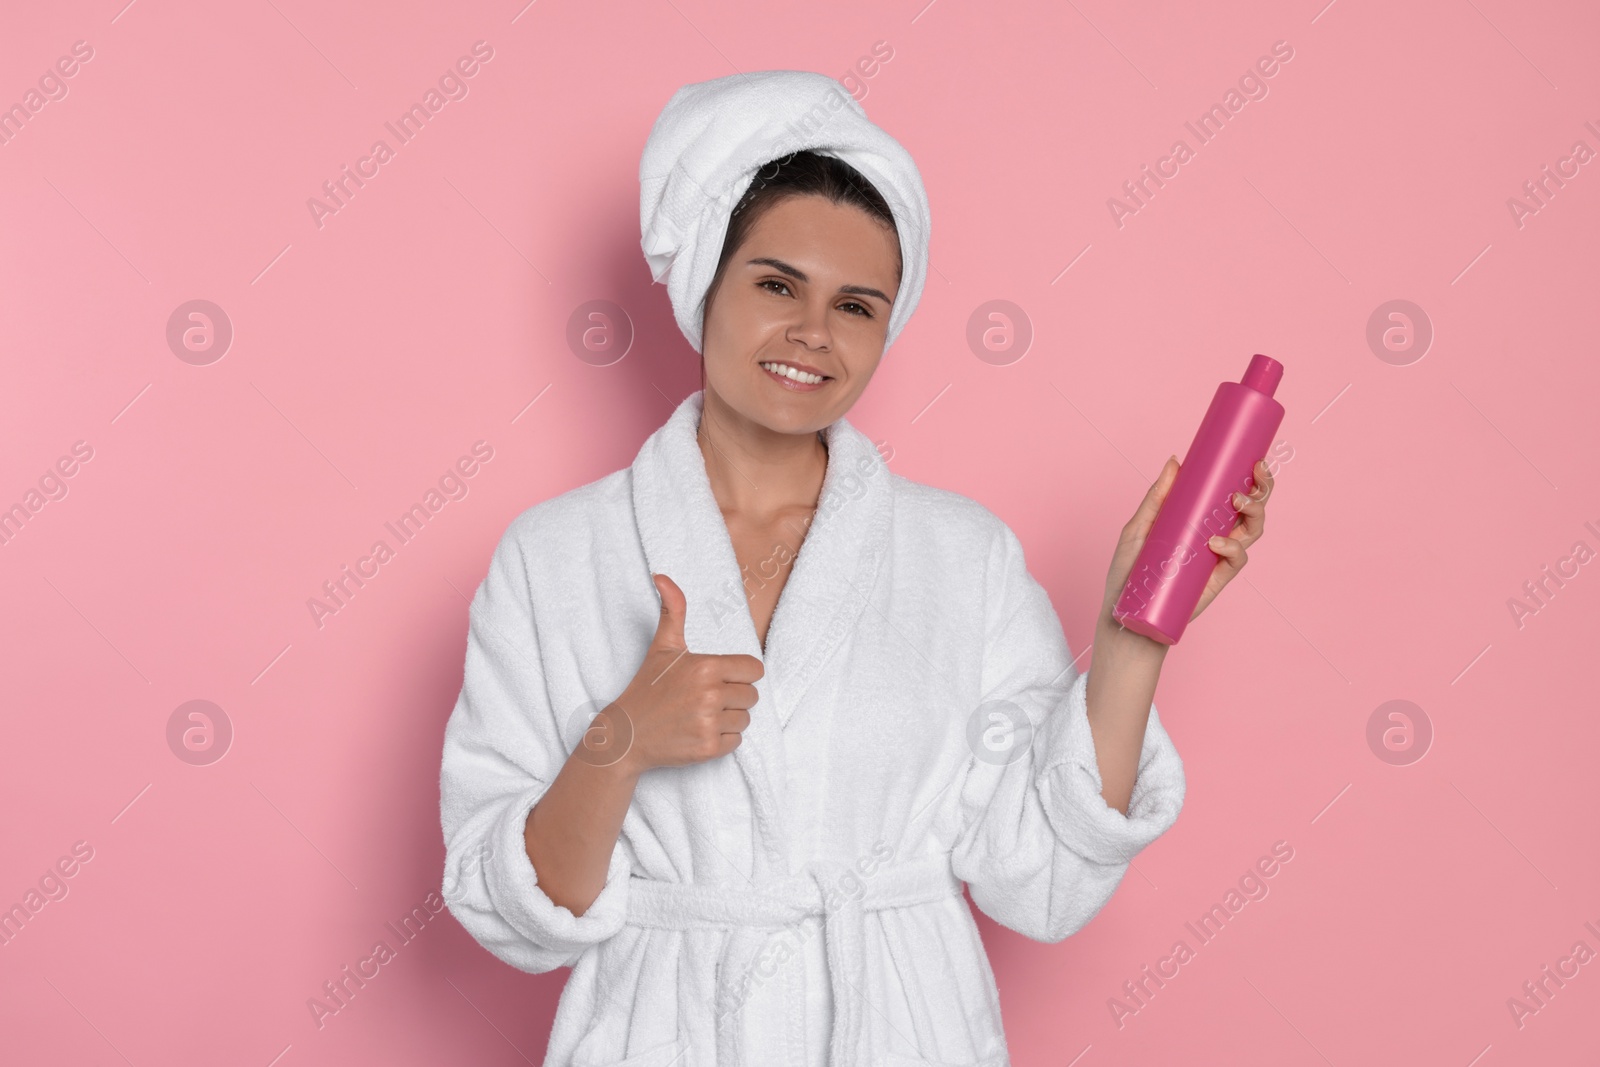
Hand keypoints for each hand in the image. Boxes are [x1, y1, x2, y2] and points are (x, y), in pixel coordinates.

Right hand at [596, 573, 763, 774]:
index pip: (754, 670)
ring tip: (699, 716)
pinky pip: (737, 742)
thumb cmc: (647, 688)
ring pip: (745, 719)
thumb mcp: (662, 647)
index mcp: (706, 667)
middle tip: (703, 700)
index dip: (738, 675)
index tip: (717, 680)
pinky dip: (722, 740)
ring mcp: (709, 723)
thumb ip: (673, 610)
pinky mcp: (708, 748)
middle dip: (732, 698)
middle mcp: (710, 695)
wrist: (626, 736)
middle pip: (752, 696)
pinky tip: (698, 732)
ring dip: (728, 719)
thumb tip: (662, 576)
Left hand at [1100, 455, 1274, 625]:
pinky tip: (1216, 542)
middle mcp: (1214, 536)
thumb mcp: (1139, 528)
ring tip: (1237, 502)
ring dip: (1254, 512)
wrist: (1126, 613)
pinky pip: (1237, 560)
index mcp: (1199, 520)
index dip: (1251, 478)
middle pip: (1251, 510)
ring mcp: (1217, 558)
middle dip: (1262, 489)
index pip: (1232, 496)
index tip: (1255, 460)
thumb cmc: (1130, 571)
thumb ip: (1156, 498)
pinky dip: (1232, 548)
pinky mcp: (1216, 579)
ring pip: (1252, 531)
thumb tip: (1175, 462)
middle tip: (1257, 472)